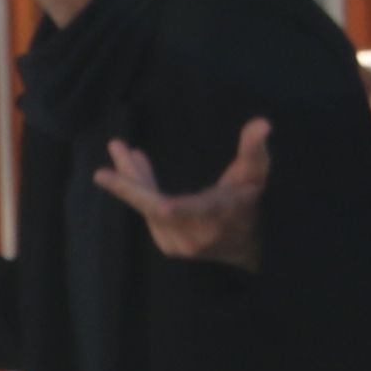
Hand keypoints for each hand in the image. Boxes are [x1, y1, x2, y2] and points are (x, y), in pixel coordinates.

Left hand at [95, 117, 270, 268]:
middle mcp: (194, 236)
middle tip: (108, 160)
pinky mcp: (167, 245)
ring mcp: (178, 245)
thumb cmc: (249, 202)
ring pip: (147, 207)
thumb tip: (263, 124)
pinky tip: (135, 165)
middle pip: (154, 207)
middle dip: (130, 182)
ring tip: (121, 149)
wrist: (246, 246)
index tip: (157, 203)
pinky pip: (148, 213)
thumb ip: (254, 149)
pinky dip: (138, 189)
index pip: (190, 211)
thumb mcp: (256, 174)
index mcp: (216, 216)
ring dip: (132, 178)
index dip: (172, 206)